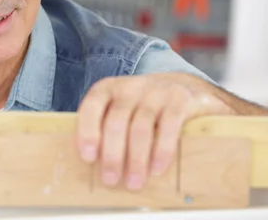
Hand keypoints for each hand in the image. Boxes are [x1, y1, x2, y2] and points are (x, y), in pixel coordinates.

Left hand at [76, 73, 235, 190]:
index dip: (87, 132)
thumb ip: (103, 128)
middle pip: (116, 122)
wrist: (180, 85)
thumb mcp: (117, 108)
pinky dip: (162, 150)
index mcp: (106, 89)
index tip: (88, 158)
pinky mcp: (179, 99)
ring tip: (133, 183)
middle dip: (112, 155)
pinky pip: (169, 126)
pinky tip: (156, 169)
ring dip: (136, 159)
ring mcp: (154, 92)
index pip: (91, 107)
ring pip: (141, 128)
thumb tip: (92, 166)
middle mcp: (128, 87)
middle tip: (110, 180)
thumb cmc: (139, 106)